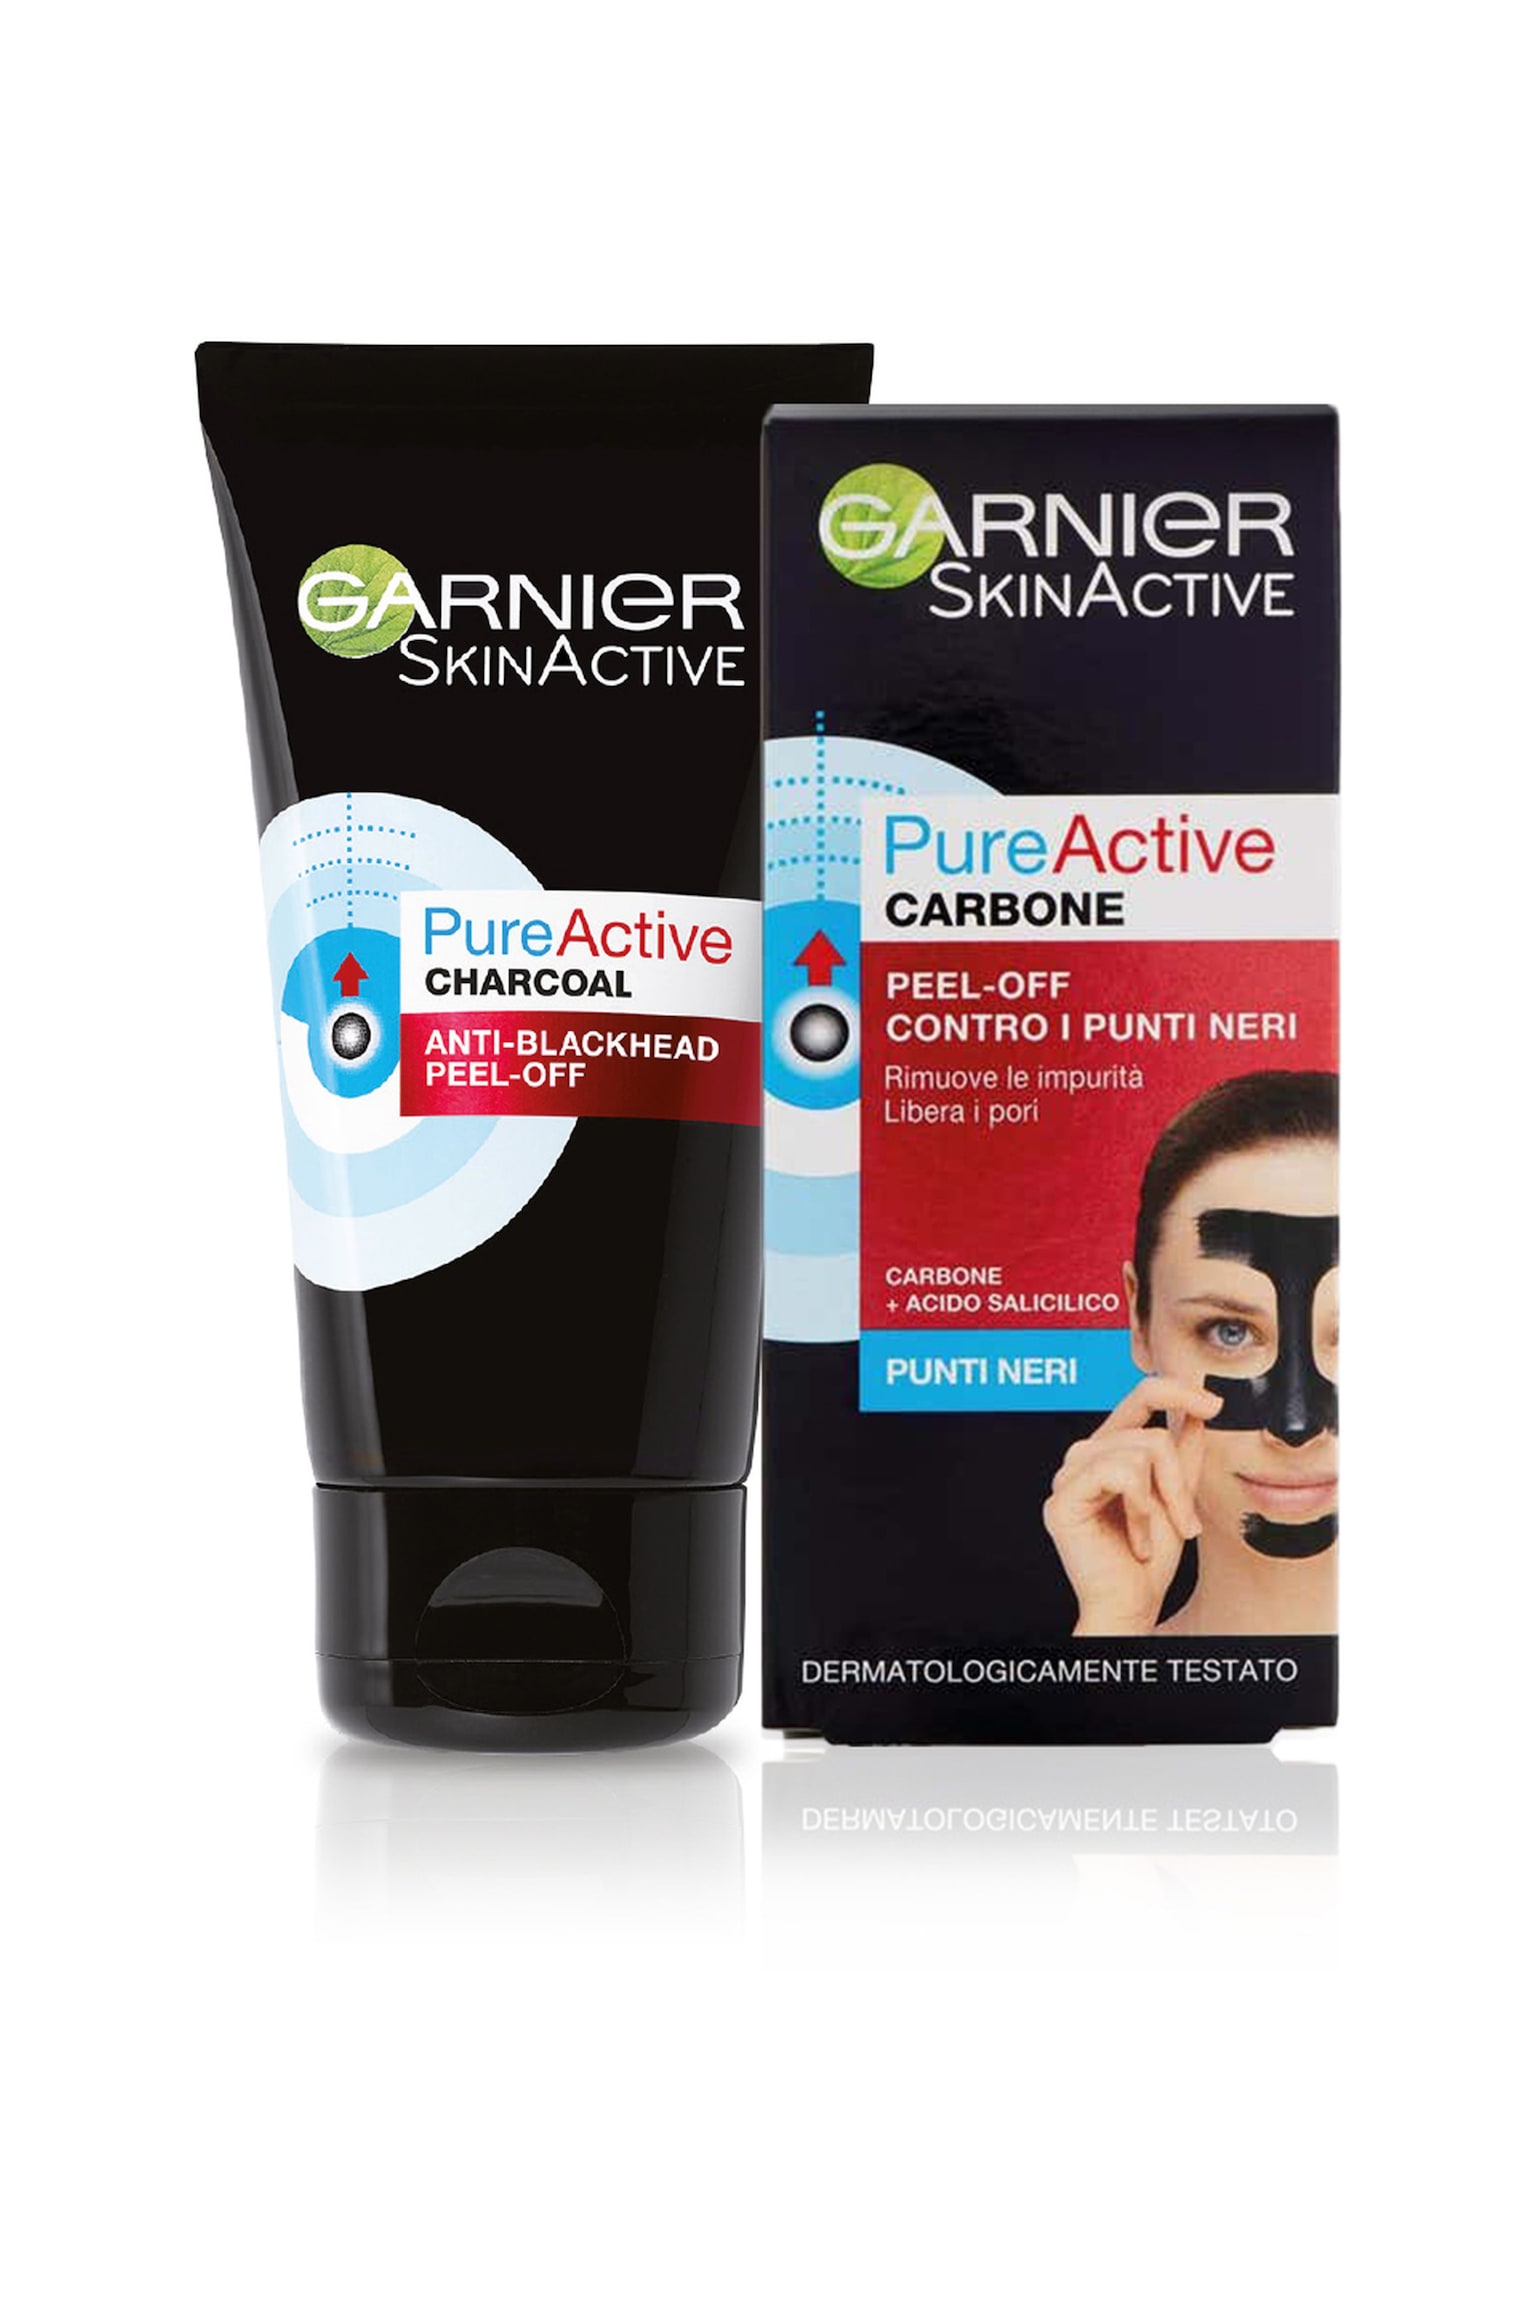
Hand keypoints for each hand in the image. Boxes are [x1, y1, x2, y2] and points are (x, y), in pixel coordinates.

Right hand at [1043, 1379, 1219, 1634]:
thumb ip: (1184, 1453)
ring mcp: (1068, 1475)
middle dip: (1178, 1480)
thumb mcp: (1177, 1496)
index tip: (1215, 1404)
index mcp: (1108, 1448)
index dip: (1178, 1390)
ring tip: (1155, 1533)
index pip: (1141, 1396)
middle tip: (1185, 1523)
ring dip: (1163, 1499)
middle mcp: (1084, 1455)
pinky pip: (1120, 1474)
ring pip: (1140, 1451)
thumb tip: (1199, 1410)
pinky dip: (1140, 1508)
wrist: (1133, 1603)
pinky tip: (1137, 1537)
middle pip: (1150, 1432)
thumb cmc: (1150, 1558)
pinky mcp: (1062, 1498)